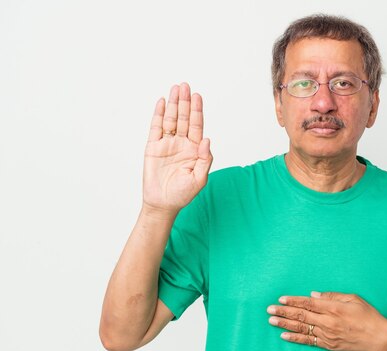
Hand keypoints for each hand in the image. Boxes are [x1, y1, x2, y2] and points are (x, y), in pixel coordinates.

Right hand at [142, 83, 212, 214]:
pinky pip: (156, 127)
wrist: (163, 204)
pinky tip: (162, 103)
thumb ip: (205, 160)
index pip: (197, 126)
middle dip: (185, 102)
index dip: (197, 111)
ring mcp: (167, 144)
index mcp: (195, 149)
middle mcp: (182, 143)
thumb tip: (207, 140)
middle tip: (185, 85)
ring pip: (171, 120)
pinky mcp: (153, 147)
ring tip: (175, 89)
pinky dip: (159, 114)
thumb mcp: (200, 179)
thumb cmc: (183, 194)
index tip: (197, 96)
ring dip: (173, 104)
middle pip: (184, 118)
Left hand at [267, 291, 386, 350]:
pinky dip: (296, 338)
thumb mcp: (354, 299)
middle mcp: (328, 322)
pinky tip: (284, 336)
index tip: (280, 299)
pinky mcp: (329, 345)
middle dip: (284, 312)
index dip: (293, 301)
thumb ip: (332, 296)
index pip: (308, 303)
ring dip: (285, 324)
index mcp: (334, 308)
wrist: (379, 338)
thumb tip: (313, 295)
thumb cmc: (369, 315)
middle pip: (301, 315)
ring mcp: (327, 335)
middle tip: (269, 310)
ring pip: (302, 328)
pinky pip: (309, 341)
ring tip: (272, 321)